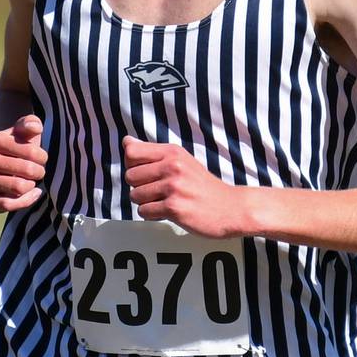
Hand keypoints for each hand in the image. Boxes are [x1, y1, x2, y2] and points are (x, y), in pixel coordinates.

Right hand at [0, 115, 47, 212]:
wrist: (3, 165)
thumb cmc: (19, 146)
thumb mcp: (26, 131)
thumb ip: (31, 124)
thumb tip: (34, 128)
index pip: (31, 152)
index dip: (42, 157)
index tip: (41, 158)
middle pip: (27, 170)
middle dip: (39, 172)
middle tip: (38, 171)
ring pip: (19, 188)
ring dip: (31, 185)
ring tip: (31, 180)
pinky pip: (9, 204)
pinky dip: (25, 200)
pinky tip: (32, 193)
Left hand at [123, 136, 246, 238]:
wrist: (231, 208)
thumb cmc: (203, 185)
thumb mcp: (181, 160)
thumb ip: (152, 152)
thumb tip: (126, 142)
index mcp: (172, 152)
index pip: (131, 153)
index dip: (133, 165)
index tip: (147, 173)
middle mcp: (172, 166)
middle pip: (130, 176)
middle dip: (140, 187)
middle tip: (159, 191)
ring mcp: (173, 187)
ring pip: (135, 196)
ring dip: (146, 202)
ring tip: (165, 202)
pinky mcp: (174, 208)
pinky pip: (144, 211)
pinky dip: (152, 215)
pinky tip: (168, 212)